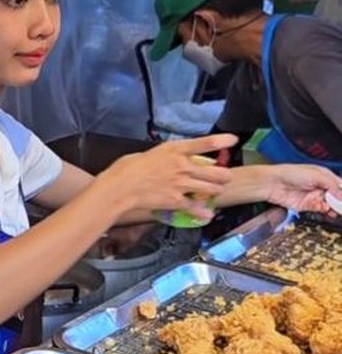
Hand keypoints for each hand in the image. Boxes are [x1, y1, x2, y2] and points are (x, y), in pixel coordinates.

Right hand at [105, 134, 236, 218]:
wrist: (120, 187)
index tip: (233, 140)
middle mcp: (182, 166)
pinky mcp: (176, 201)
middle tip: (225, 176)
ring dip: (216, 190)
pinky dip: (203, 212)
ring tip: (216, 191)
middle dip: (223, 175)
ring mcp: (181, 184)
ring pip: (211, 188)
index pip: (204, 143)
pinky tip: (208, 213)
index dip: (222, 140)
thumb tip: (172, 161)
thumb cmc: (128, 168)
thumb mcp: (150, 153)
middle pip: (215, 170)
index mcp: (174, 150)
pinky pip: (196, 207)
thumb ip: (166, 156)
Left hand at [267, 164, 341, 214]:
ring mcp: (313, 196)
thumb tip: (341, 194)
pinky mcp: (306, 205)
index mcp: (323, 176)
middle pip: (335, 196)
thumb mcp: (315, 175)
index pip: (339, 184)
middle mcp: (319, 186)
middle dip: (340, 201)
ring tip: (337, 209)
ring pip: (329, 204)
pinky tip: (327, 209)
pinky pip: (319, 209)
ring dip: (334, 207)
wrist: (273, 183)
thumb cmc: (290, 173)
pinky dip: (325, 211)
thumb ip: (330, 184)